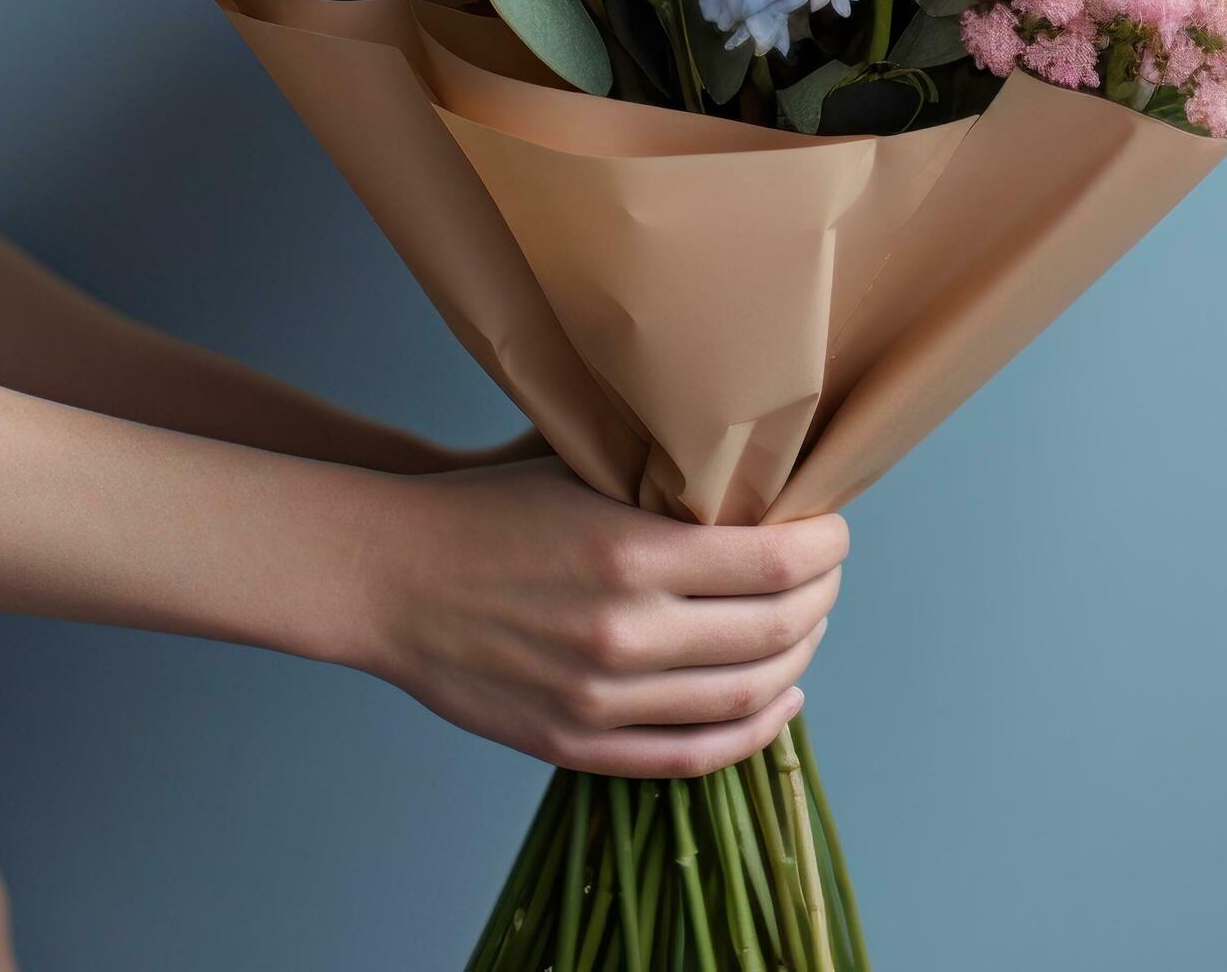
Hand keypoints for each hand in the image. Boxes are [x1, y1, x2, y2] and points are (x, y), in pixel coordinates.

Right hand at [351, 459, 844, 776]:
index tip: (835, 531)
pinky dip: (752, 734)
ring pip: (745, 698)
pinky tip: (779, 703)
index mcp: (632, 553)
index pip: (776, 563)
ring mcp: (601, 698)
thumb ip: (665, 482)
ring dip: (798, 662)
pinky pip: (691, 756)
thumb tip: (761, 480)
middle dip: (821, 599)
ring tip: (807, 631)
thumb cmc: (488, 510)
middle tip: (827, 575)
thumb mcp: (581, 468)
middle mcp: (625, 632)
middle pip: (775, 631)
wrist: (391, 576)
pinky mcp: (576, 742)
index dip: (826, 549)